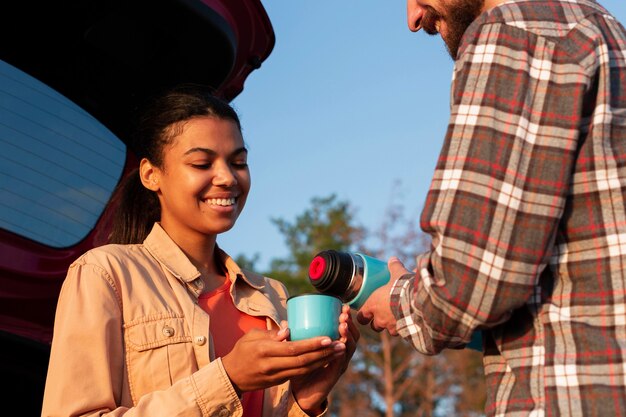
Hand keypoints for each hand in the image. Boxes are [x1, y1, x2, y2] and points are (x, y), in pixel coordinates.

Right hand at [221, 324, 343, 395]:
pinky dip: (314, 367)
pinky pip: (300, 374)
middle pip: (302, 361)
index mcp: (264, 351)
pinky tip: (326, 359)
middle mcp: (271, 365)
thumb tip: (288, 329)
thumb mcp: (252, 336)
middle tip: (340, 344)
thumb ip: (271, 333)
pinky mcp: (279, 382)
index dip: (312, 344)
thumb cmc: (242, 350)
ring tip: (338, 351)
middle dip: (324, 353)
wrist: (232, 376)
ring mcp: (276, 376)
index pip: (293, 348)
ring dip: (323, 361)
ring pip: (304, 370)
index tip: (327, 337)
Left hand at [291, 304, 359, 414]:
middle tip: (344, 313)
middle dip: (349, 323)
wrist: (302, 393)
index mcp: (334, 346)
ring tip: (342, 324)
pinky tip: (341, 343)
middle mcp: (340, 354)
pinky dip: (342, 351)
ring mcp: (340, 364)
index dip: (346, 318)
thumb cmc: (301, 370)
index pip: (345, 329)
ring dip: (348, 334)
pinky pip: (341, 361)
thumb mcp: (298, 351)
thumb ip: (293, 337)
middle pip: (352, 336)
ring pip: (349, 347)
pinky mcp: (335, 374)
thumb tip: (284, 322)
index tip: (343, 306)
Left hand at [356, 257, 410, 335]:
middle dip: (378, 321)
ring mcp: (391, 326)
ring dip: (390, 325)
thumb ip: (394, 267)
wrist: (417, 301)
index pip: (361, 316)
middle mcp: (380, 318)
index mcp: (373, 305)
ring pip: (387, 330)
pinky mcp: (403, 331)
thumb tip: (393, 259)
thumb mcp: (398, 274)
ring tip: (397, 317)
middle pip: (374, 326)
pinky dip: (403, 328)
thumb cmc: (402, 287)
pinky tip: (408, 322)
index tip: (367, 311)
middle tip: (383, 314)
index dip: (364, 315)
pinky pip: (401, 332)